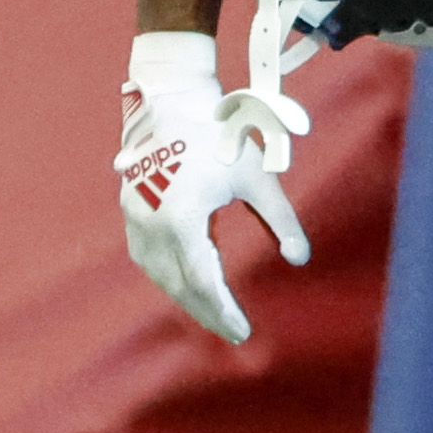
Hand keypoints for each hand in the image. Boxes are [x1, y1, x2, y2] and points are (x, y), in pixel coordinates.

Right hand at [115, 35, 309, 345]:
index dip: (222, 310)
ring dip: (184, 295)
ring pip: (157, 272)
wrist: (174, 100)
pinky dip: (167, 274)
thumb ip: (282, 221)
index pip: (203, 281)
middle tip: (232, 332)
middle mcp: (151, 222)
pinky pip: (146, 254)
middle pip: (178, 283)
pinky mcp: (131, 207)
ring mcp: (136, 215)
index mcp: (182, 219)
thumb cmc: (224, 137)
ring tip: (213, 313)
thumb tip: (301, 260)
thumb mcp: (261, 179)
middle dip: (205, 311)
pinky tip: (187, 283)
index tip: (241, 332)